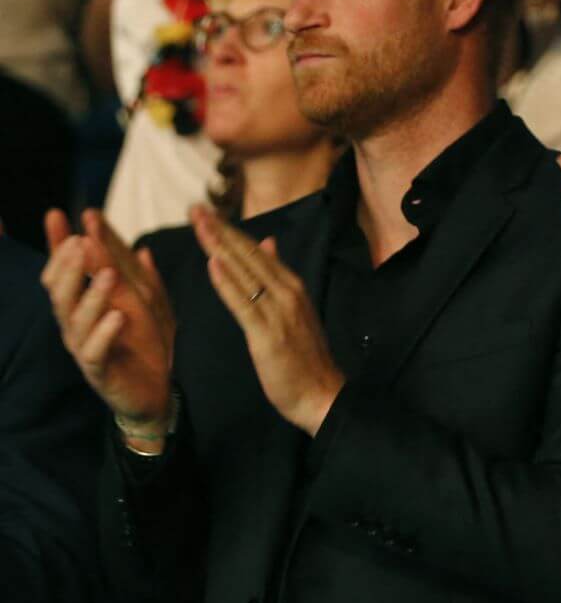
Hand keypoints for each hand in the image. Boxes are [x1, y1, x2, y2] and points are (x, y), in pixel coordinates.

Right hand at [40, 209, 174, 429]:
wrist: (157, 390)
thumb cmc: (147, 344)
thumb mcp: (148, 304)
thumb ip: (140, 279)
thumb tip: (140, 247)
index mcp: (85, 303)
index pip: (65, 269)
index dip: (58, 243)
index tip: (57, 213)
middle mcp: (76, 323)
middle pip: (61, 290)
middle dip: (69, 265)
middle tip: (81, 242)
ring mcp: (85, 347)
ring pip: (76, 318)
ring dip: (92, 294)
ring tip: (109, 274)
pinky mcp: (99, 371)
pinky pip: (95, 351)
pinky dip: (104, 332)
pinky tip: (116, 316)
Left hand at [190, 206, 342, 435]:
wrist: (322, 393)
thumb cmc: (305, 356)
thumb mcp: (294, 309)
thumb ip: (277, 276)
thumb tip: (267, 242)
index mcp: (292, 286)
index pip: (256, 251)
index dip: (230, 230)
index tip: (206, 213)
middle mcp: (287, 293)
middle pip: (249, 255)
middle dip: (220, 231)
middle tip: (196, 208)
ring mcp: (279, 313)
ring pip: (245, 274)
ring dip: (220, 248)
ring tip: (200, 226)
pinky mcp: (268, 335)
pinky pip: (244, 304)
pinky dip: (228, 283)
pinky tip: (213, 265)